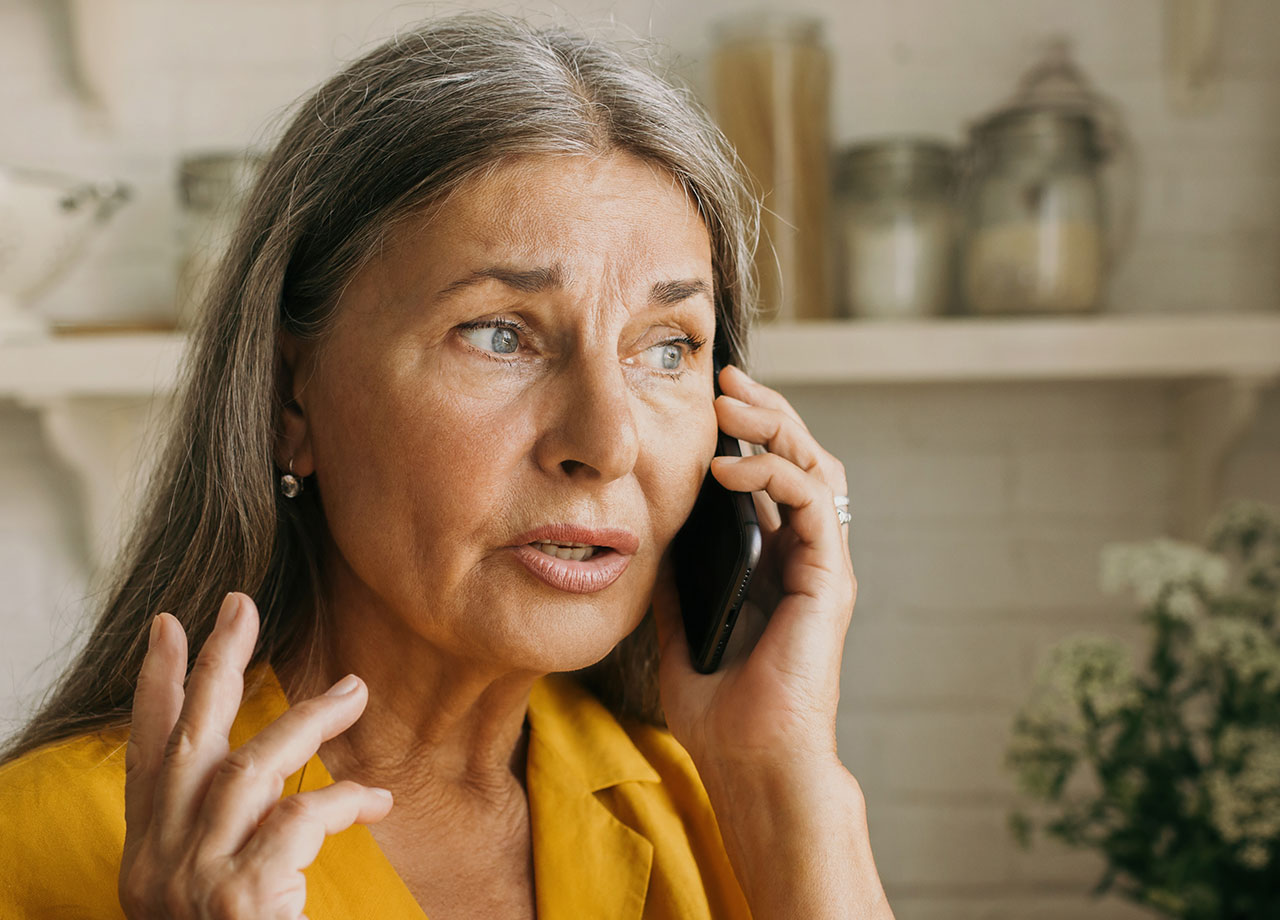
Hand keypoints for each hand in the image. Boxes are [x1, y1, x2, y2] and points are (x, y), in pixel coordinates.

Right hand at [119, 592, 392, 918]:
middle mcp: (160, 859)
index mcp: (150, 856)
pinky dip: (340, 800)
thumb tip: (264, 782)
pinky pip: (297, 819)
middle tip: (237, 604)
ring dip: (306, 721)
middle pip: (186, 739)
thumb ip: (223, 838)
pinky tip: (374, 798)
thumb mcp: (205, 895)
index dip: (157, 686)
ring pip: (249, 765)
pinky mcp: (241, 896)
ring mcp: (195, 877)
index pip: (147, 754)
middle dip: (212, 665)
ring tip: (354, 689)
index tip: (171, 626)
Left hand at [652, 363, 855, 779]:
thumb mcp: (679, 624)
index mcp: (774, 563)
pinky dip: (772, 471)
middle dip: (765, 411)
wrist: (748, 761)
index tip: (707, 401)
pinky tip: (728, 466)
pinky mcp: (829, 577)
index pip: (772, 476)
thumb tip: (649, 532)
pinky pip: (810, 502)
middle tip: (726, 379)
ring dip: (774, 426)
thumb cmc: (720, 707)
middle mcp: (804, 556)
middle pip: (800, 458)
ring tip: (729, 404)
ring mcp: (821, 565)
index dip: (746, 432)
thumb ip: (675, 576)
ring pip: (815, 466)